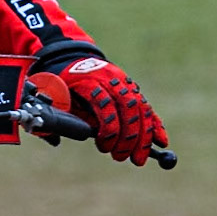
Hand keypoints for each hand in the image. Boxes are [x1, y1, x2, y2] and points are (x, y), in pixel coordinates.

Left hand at [37, 52, 167, 164]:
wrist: (72, 58)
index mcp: (89, 79)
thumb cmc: (62, 82)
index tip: (105, 146)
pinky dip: (155, 125)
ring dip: (143, 136)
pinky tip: (161, 142)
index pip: (105, 103)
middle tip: (122, 157)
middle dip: (128, 136)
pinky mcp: (132, 87)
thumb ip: (57, 115)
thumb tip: (55, 139)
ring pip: (141, 108)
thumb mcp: (55, 95)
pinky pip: (146, 107)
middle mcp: (110, 79)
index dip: (109, 126)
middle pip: (128, 107)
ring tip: (138, 158)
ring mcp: (123, 82)